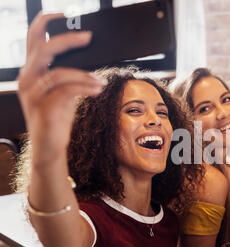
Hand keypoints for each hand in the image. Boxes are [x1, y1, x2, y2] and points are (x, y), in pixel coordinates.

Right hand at [17, 12, 104, 161]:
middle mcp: (27, 79)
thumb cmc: (56, 118)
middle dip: (67, 39)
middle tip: (88, 37)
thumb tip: (91, 62)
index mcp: (31, 71)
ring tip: (100, 81)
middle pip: (43, 48)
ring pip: (58, 72)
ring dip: (84, 74)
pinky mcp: (43, 108)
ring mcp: (33, 94)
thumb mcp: (62, 91)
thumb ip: (69, 75)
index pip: (33, 39)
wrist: (49, 147)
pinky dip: (84, 87)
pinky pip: (66, 90)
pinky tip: (97, 89)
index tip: (64, 14)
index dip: (46, 22)